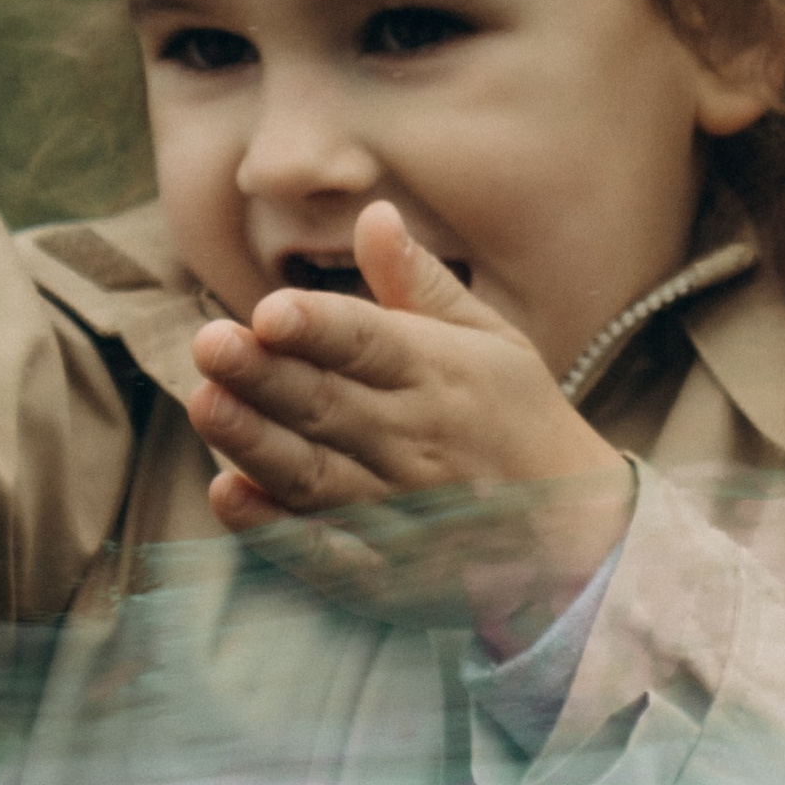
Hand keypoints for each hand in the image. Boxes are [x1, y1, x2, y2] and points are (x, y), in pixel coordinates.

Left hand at [188, 200, 632, 652]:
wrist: (579, 535)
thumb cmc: (520, 420)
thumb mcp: (492, 341)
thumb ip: (421, 285)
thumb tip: (372, 213)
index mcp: (441, 374)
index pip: (371, 343)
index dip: (320, 328)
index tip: (270, 311)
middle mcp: (416, 441)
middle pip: (327, 405)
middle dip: (266, 376)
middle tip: (209, 344)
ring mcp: (398, 509)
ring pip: (312, 474)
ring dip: (255, 443)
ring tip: (205, 405)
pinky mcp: (384, 571)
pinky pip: (322, 552)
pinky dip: (275, 528)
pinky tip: (229, 495)